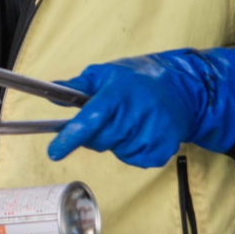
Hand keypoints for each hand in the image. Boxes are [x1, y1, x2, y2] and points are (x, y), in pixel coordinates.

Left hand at [46, 49, 234, 167]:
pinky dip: (131, 150)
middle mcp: (136, 114)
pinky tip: (141, 132)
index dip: (71, 137)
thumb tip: (51, 91)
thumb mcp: (107, 73)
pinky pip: (133, 160)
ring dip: (115, 141)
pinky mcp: (162, 149)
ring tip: (130, 120)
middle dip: (94, 134)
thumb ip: (78, 86)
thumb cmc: (138, 79)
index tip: (54, 152)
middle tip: (108, 118)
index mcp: (118, 94)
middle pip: (99, 140)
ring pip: (115, 151)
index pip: (90, 119)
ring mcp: (152, 134)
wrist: (183, 89)